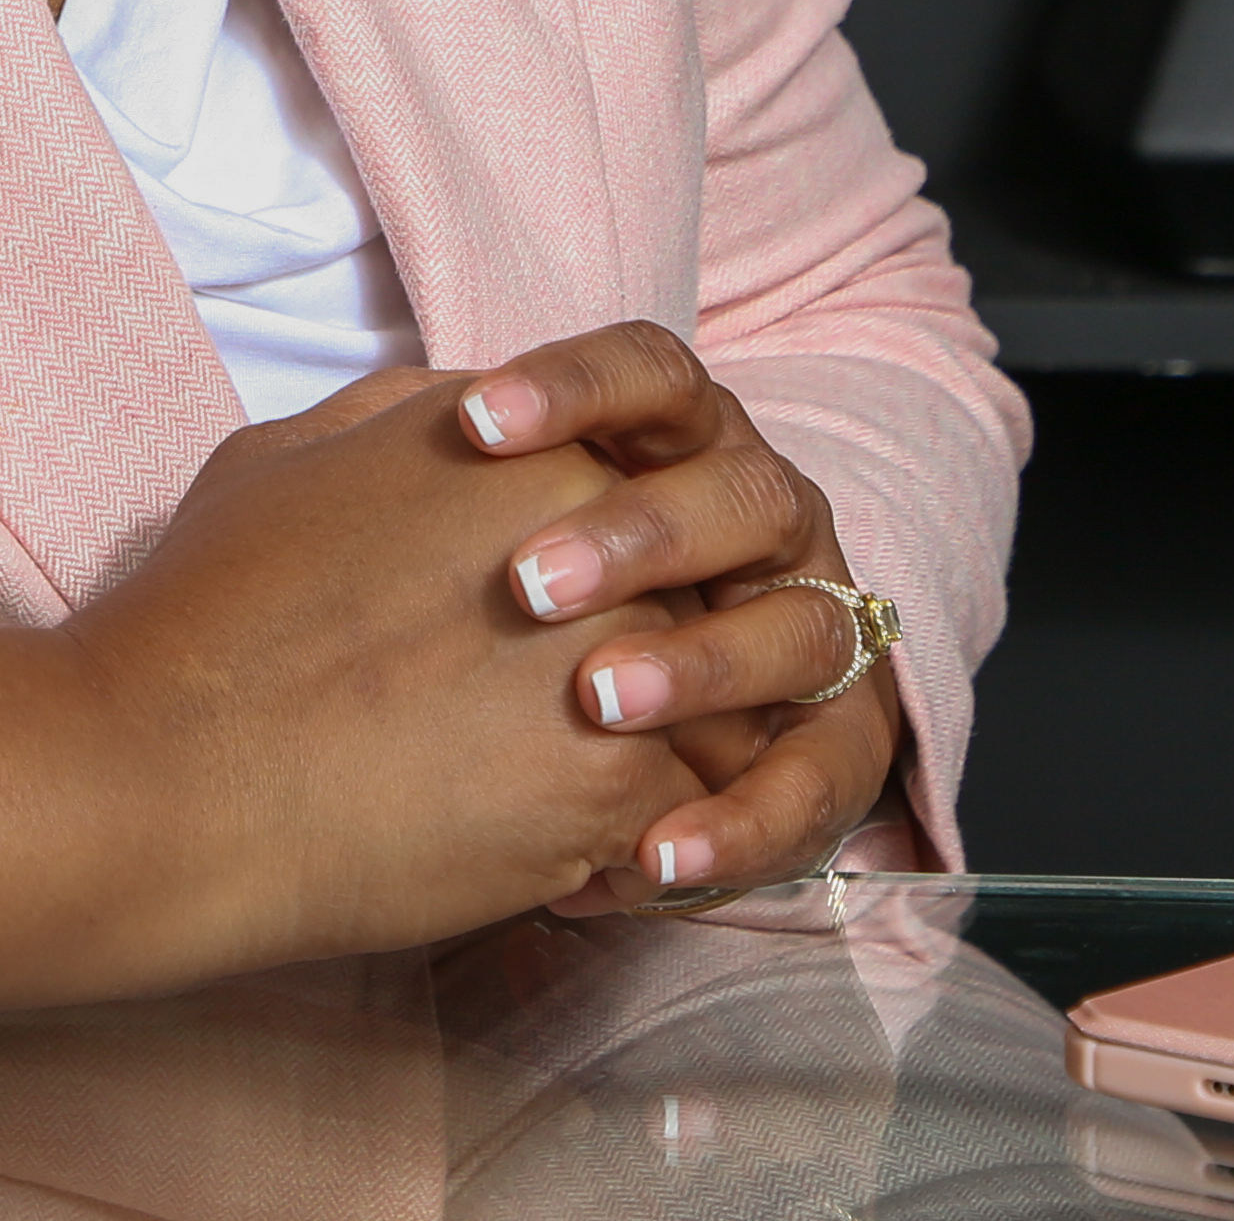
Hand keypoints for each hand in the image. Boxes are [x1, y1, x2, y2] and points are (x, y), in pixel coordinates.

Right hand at [0, 367, 710, 1034]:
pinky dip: (635, 840)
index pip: (648, 490)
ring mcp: (624, 662)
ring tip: (577, 791)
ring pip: (710, 709)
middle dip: (662, 655)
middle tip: (584, 711)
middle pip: (697, 594)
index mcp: (535, 446)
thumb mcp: (290, 453)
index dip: (617, 559)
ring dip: (664, 750)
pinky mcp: (618, 786)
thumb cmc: (206, 614)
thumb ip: (402, 415)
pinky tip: (547, 849)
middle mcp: (603, 537)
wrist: (169, 771)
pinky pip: (683, 812)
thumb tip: (460, 408)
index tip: (566, 613)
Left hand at [451, 322, 909, 902]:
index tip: (472, 425)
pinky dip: (740, 823)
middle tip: (530, 585)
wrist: (550, 746)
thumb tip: (403, 411)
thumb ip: (430, 453)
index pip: (651, 378)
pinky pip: (814, 784)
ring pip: (801, 630)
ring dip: (703, 667)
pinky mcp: (830, 753)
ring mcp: (809, 631)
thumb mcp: (447, 521)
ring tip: (596, 706)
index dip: (575, 389)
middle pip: (739, 494)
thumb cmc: (481, 621)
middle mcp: (762, 524)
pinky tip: (653, 856)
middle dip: (642, 534)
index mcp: (679, 445)